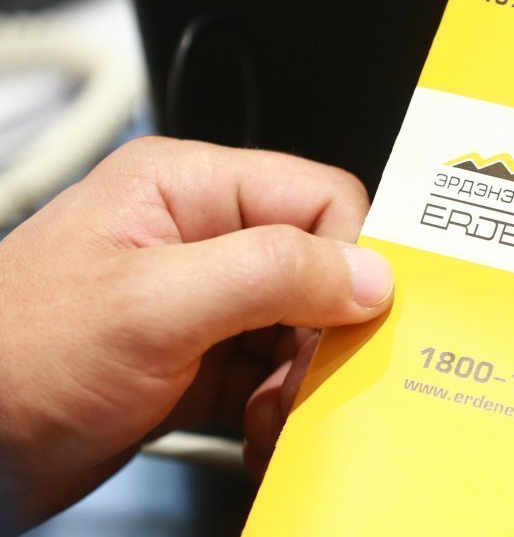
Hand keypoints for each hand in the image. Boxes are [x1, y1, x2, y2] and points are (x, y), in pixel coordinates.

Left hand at [0, 137, 394, 532]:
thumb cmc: (12, 362)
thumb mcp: (153, 307)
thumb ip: (270, 274)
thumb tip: (370, 272)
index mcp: (188, 188)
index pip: (318, 197)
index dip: (352, 255)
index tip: (361, 318)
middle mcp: (200, 236)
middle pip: (317, 267)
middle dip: (325, 331)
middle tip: (309, 381)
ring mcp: (199, 302)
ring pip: (301, 326)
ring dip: (303, 378)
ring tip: (276, 416)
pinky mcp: (195, 360)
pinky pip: (271, 374)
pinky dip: (279, 408)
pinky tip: (262, 434)